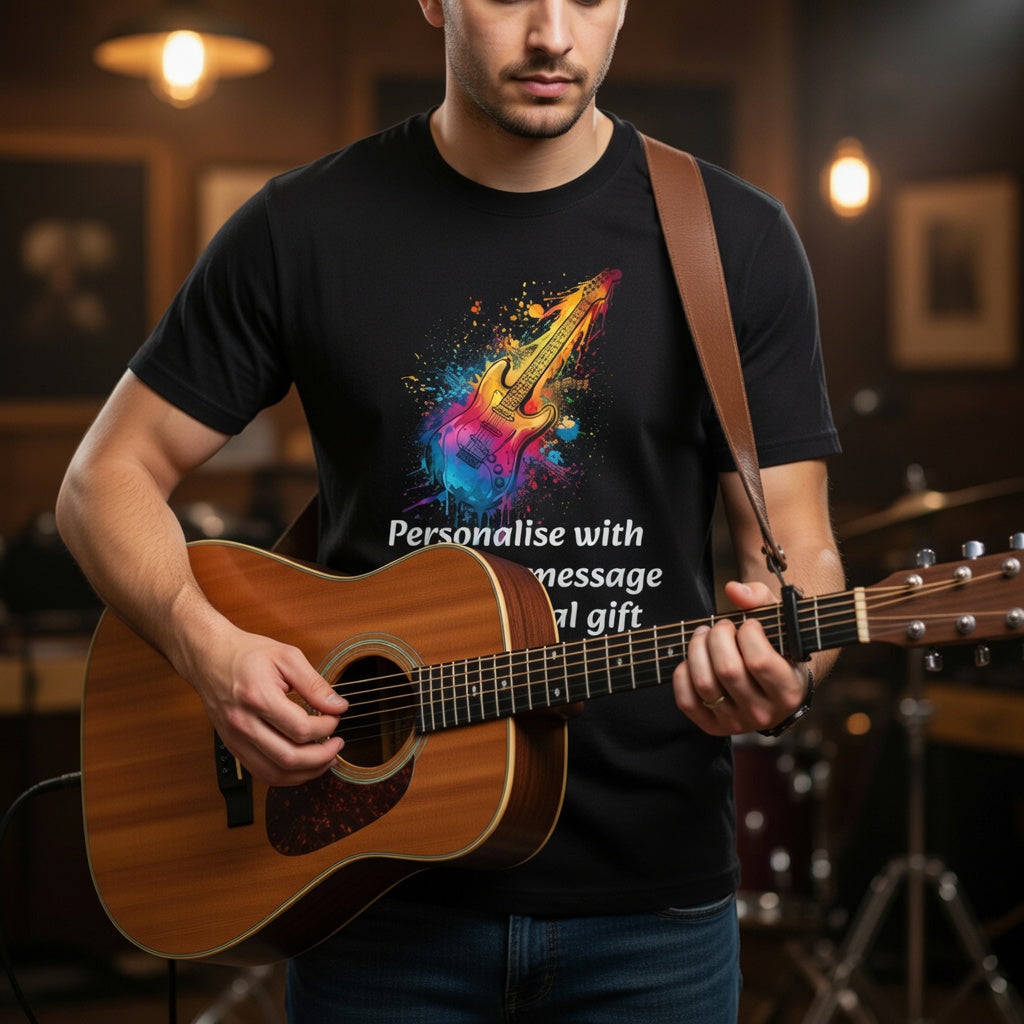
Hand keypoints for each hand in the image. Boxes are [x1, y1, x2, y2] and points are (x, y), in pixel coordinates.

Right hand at [184, 625, 347, 786]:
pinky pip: (262, 773)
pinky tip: (303, 764)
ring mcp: (236, 739)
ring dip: (306, 772)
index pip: (301, 729)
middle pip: (289, 758)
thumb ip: (314, 684)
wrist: (209, 657)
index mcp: (258, 698)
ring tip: (326, 759)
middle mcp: (244, 724)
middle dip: (322, 756)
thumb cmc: (246, 653)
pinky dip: (286, 775)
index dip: (327, 727)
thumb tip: (338, 706)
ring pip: (275, 774)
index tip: (336, 716)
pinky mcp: (233, 746)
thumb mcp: (287, 657)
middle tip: (337, 744)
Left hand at [672, 580, 808, 735]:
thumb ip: (761, 599)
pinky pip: (686, 700)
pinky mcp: (712, 727)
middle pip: (727, 670)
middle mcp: (763, 714)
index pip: (759, 661)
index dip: (748, 633)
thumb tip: (734, 590)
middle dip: (719, 636)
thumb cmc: (778, 649)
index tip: (749, 624)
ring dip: (697, 649)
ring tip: (704, 636)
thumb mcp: (781, 622)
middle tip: (722, 626)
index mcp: (788, 692)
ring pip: (704, 683)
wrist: (775, 688)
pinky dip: (683, 673)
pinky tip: (694, 659)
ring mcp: (736, 723)